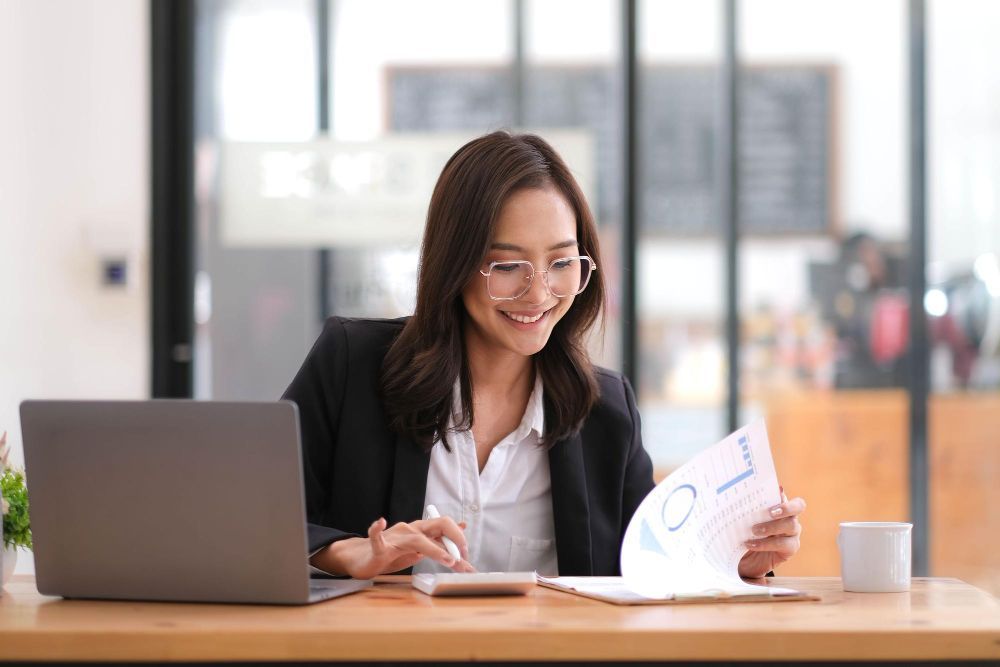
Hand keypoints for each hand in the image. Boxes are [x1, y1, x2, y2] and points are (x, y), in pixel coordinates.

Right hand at [313, 517, 475, 578]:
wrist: (362, 557)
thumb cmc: (391, 554)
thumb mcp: (418, 551)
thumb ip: (438, 543)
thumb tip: (462, 531)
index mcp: (421, 531)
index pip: (445, 528)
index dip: (459, 541)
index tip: (467, 559)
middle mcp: (410, 530)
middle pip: (437, 525)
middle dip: (454, 539)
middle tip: (464, 558)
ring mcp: (394, 537)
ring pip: (415, 538)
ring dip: (434, 549)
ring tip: (448, 560)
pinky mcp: (377, 547)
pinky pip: (376, 537)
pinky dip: (377, 530)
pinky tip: (380, 523)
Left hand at [738, 490, 805, 578]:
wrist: (743, 560)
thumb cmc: (742, 535)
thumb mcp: (740, 522)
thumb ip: (743, 510)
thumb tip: (733, 498)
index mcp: (777, 505)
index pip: (783, 493)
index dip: (780, 491)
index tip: (774, 489)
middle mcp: (788, 516)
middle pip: (798, 506)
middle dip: (786, 507)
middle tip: (770, 512)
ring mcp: (791, 532)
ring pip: (791, 525)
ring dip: (772, 527)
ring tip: (754, 530)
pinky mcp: (790, 548)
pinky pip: (784, 544)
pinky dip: (767, 544)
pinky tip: (752, 544)